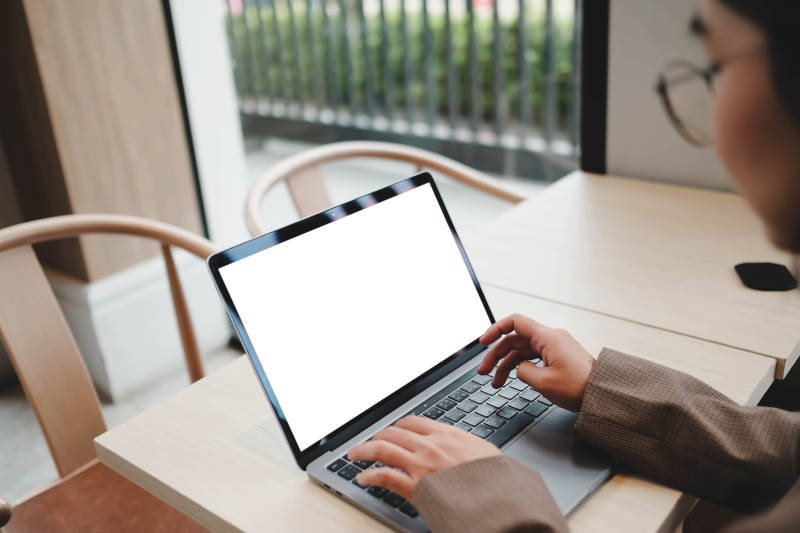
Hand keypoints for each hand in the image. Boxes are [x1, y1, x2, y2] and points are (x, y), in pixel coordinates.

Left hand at [347, 415, 499, 500]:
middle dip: (378, 435)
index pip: (414, 422)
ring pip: (382, 449)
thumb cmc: (496, 479)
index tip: (394, 429)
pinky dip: (370, 476)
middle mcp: (430, 445)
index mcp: (447, 434)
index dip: (399, 426)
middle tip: (371, 440)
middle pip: (393, 433)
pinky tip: (363, 477)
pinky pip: (384, 477)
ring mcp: (420, 465)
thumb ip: (465, 445)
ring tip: (355, 453)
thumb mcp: (484, 451)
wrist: (499, 499)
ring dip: (364, 450)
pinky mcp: (414, 487)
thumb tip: (461, 445)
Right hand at [477, 314, 594, 410]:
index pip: (515, 322)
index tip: (483, 343)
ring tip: (496, 382)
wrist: (602, 394)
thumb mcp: (544, 383)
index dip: (495, 330)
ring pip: (522, 350)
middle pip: (514, 339)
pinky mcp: (557, 355)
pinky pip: (533, 356)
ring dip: (506, 364)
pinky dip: (520, 366)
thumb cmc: (579, 388)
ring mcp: (554, 346)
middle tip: (484, 372)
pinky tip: (513, 378)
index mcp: (547, 338)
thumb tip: (518, 368)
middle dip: (496, 355)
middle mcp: (550, 338)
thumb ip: (523, 371)